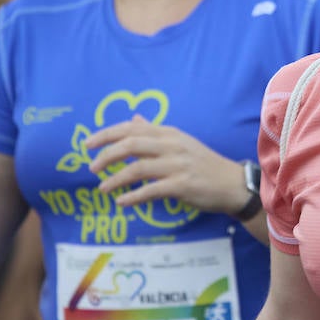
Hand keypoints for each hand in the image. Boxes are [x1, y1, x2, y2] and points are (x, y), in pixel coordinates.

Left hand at [85, 116, 248, 214]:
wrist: (232, 184)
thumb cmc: (203, 164)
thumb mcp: (180, 142)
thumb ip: (155, 132)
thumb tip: (134, 118)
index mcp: (169, 133)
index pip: (132, 128)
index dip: (106, 134)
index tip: (87, 144)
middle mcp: (172, 145)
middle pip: (131, 144)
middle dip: (106, 155)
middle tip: (92, 167)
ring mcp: (178, 165)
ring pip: (138, 168)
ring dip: (115, 178)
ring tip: (102, 188)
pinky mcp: (182, 185)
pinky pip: (151, 190)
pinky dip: (133, 196)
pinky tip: (121, 201)